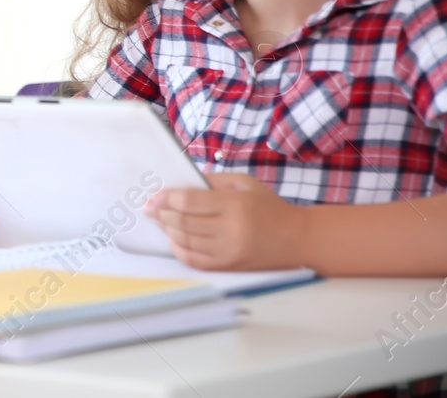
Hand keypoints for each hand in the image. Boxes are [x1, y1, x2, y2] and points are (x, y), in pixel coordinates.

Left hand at [144, 172, 304, 269]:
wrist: (298, 239)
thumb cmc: (269, 206)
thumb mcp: (244, 183)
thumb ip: (212, 180)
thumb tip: (180, 182)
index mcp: (235, 205)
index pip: (189, 202)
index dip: (167, 198)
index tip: (154, 195)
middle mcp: (231, 231)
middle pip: (183, 222)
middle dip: (161, 213)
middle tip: (149, 207)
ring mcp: (229, 252)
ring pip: (185, 241)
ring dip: (167, 230)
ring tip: (158, 220)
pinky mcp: (229, 267)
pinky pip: (194, 260)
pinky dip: (178, 249)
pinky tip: (173, 239)